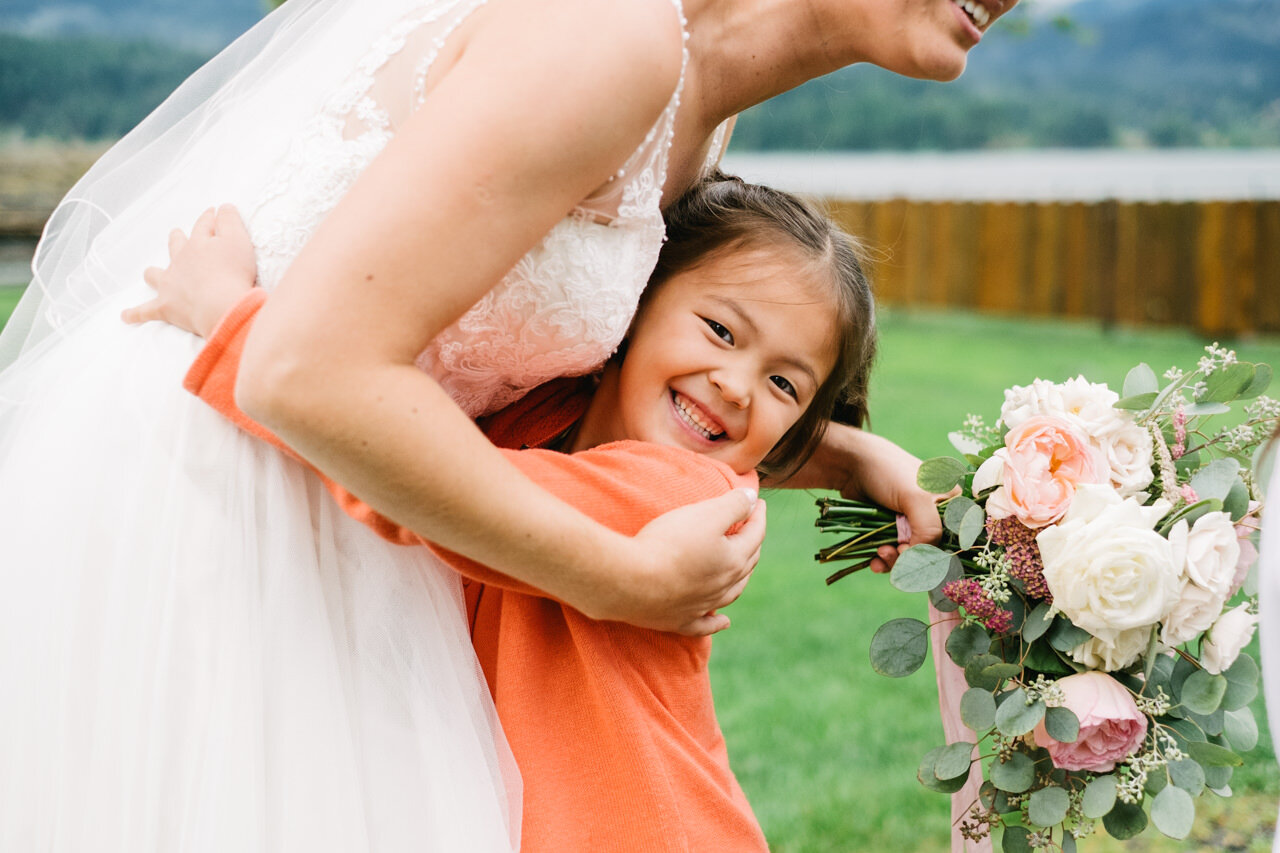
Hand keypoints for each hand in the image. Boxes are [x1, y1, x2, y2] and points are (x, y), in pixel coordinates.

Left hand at [122, 206, 256, 337]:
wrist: (222, 306)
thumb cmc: (233, 274)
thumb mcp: (239, 240)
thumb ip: (231, 220)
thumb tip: (223, 207)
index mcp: (198, 244)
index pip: (203, 225)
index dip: (209, 217)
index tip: (214, 212)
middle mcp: (180, 261)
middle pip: (175, 246)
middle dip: (177, 239)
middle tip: (176, 234)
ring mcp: (170, 285)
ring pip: (155, 274)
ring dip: (154, 273)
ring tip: (151, 273)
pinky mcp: (166, 307)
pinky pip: (145, 311)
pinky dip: (135, 313)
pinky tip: (125, 316)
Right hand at [603, 488, 765, 635]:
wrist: (631, 581)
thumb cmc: (669, 544)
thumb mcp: (705, 514)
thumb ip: (733, 505)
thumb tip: (753, 498)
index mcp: (733, 560)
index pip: (755, 533)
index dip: (757, 514)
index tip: (757, 501)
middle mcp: (723, 586)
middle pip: (747, 563)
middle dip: (752, 542)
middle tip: (750, 527)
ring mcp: (702, 606)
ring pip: (732, 592)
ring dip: (741, 578)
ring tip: (743, 568)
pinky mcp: (679, 620)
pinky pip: (705, 625)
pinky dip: (716, 623)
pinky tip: (724, 622)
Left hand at [780, 423, 943, 572]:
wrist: (852, 464)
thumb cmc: (888, 472)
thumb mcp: (916, 498)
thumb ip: (928, 530)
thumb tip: (920, 559)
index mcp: (951, 503)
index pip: (952, 540)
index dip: (934, 553)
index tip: (912, 550)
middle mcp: (935, 515)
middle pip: (930, 552)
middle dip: (910, 559)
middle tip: (891, 552)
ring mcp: (912, 523)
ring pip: (910, 557)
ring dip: (895, 562)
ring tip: (879, 554)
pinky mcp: (892, 529)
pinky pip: (894, 555)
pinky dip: (884, 561)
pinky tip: (874, 561)